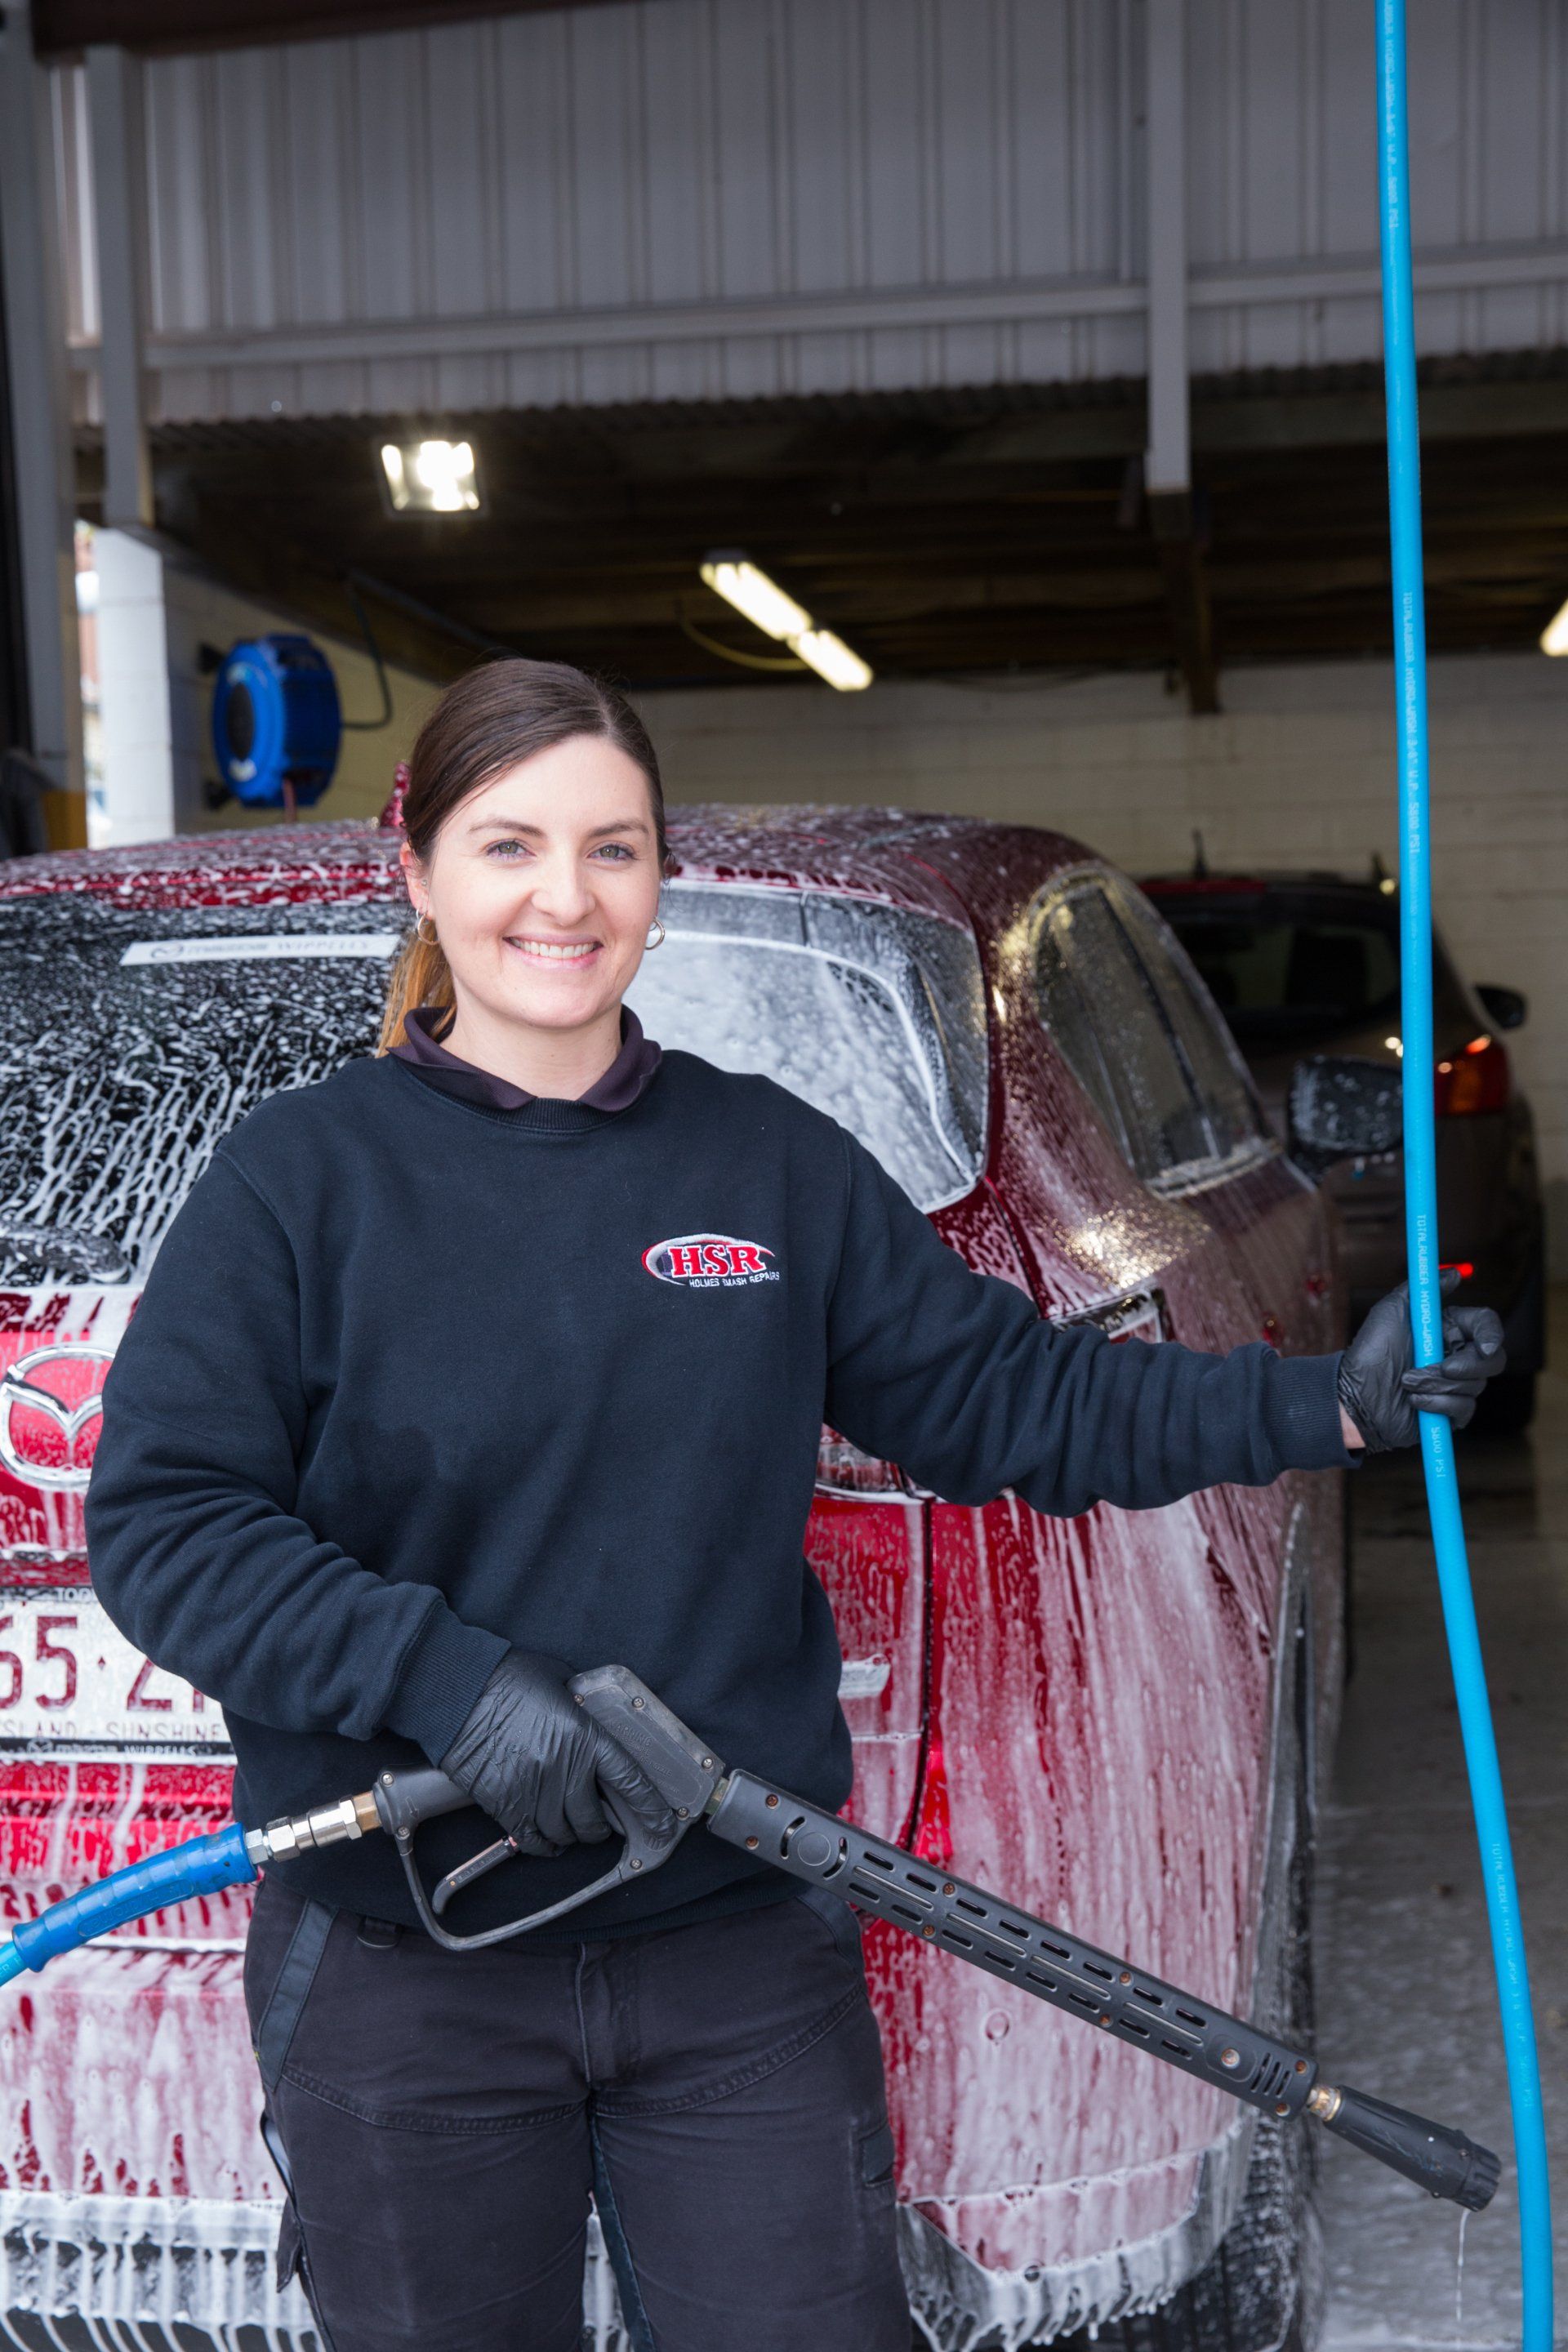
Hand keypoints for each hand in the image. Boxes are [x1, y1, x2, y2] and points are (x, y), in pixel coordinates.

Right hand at [440, 1652, 674, 1857]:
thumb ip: (583, 1708)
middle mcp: (563, 1769)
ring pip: (564, 1835)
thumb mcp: (562, 1682)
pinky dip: (543, 1845)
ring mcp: (532, 1791)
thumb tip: (594, 1721)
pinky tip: (546, 1838)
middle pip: (595, 1822)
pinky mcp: (503, 1804)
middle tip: (599, 1819)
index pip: (630, 1781)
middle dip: (601, 1826)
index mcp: (585, 1736)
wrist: (457, 1691)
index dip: (650, 1809)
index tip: (663, 1826)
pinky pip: (531, 1841)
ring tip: (569, 1825)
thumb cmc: (508, 1678)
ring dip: (571, 1835)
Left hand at [1337, 1273, 1505, 1454]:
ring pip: (1475, 1385)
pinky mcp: (1450, 1412)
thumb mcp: (1390, 1312)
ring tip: (1407, 1382)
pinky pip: (1463, 1409)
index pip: (1485, 1325)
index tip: (1482, 1346)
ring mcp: (1455, 1385)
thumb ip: (1421, 1290)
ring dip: (1437, 1384)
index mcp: (1447, 1330)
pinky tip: (1414, 1401)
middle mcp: (1456, 1356)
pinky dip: (1437, 1404)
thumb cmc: (1370, 1352)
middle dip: (1469, 1365)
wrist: (1354, 1395)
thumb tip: (1453, 1273)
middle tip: (1444, 1368)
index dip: (1491, 1334)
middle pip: (1493, 1359)